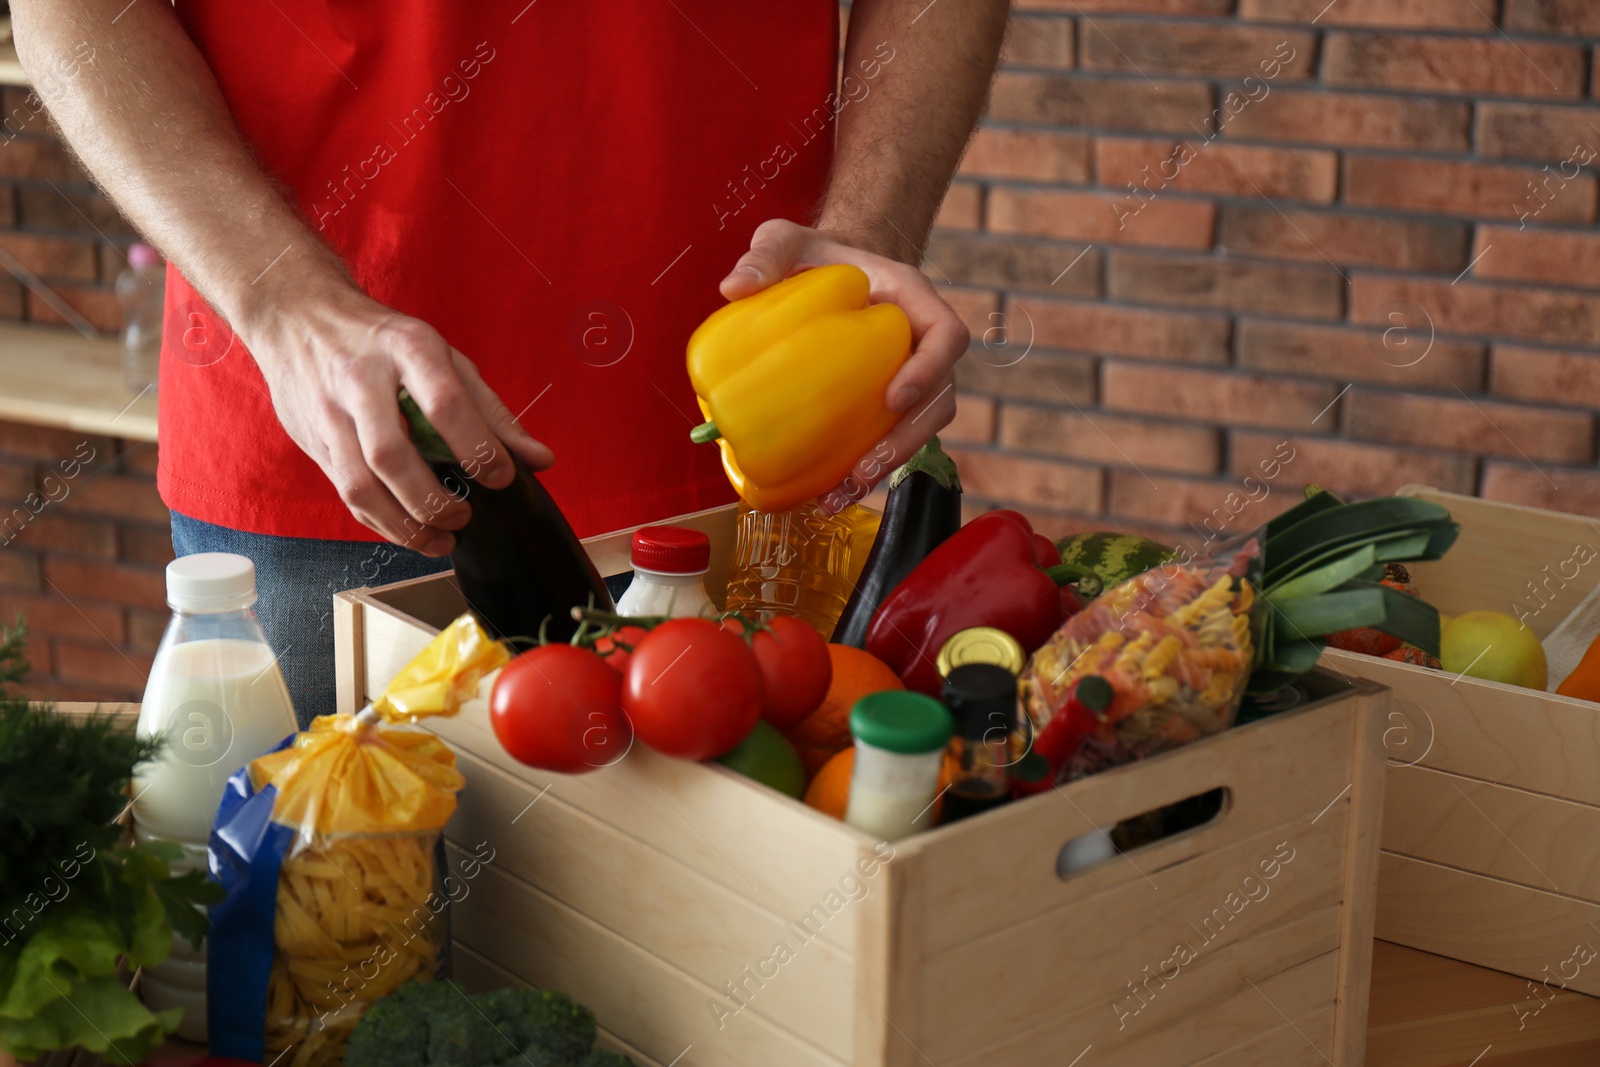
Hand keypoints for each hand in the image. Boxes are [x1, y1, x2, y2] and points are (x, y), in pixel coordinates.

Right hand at [242, 280, 552, 555]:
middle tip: (464, 517)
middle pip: (391, 454)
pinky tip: (410, 531)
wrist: (297, 316)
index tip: (503, 478)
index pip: (444, 402)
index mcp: (406, 349)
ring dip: (403, 525)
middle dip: (432, 499)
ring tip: (440, 540)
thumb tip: (540, 460)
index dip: (476, 447)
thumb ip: (492, 411)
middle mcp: (361, 380)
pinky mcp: (312, 440)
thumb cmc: (385, 341)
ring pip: (360, 485)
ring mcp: (329, 412)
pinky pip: (345, 493)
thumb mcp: (444, 357)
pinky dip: (380, 521)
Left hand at [720, 219, 967, 512]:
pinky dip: (863, 471)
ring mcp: (909, 378)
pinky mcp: (885, 407)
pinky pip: (887, 441)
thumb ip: (767, 253)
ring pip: (919, 430)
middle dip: (907, 440)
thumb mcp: (786, 239)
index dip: (930, 369)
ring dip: (889, 466)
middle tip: (864, 467)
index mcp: (914, 302)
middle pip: (939, 399)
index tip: (895, 396)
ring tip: (846, 492)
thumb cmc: (814, 255)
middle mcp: (922, 345)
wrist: (828, 274)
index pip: (947, 336)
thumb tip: (733, 288)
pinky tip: (829, 497)